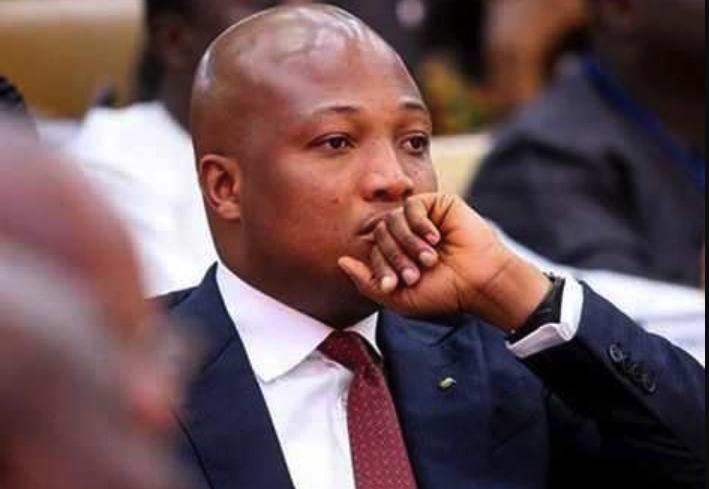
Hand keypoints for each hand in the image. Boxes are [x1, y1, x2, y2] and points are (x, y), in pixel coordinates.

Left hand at [338, 193, 549, 331]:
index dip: (380, 269)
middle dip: (395, 257)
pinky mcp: (437, 204)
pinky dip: (419, 224)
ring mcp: (420, 218)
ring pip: (392, 219)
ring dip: (409, 243)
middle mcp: (405, 234)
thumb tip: (340, 261)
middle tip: (415, 274)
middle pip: (380, 234)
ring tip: (430, 259)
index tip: (396, 286)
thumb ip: (366, 282)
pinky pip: (412, 205)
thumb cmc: (443, 293)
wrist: (479, 282)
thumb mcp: (399, 298)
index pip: (372, 252)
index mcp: (396, 255)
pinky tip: (436, 239)